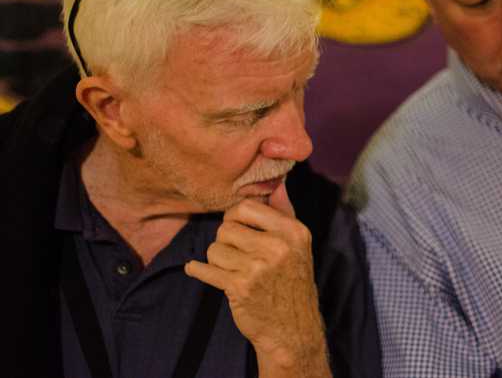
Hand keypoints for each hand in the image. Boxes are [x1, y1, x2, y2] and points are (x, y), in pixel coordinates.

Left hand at [185, 184, 330, 376]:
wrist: (292, 329)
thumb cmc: (292, 281)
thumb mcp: (298, 244)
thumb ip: (285, 211)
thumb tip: (277, 181)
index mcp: (293, 231)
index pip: (247, 207)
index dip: (236, 217)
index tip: (238, 229)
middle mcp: (277, 247)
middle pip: (227, 228)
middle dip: (226, 240)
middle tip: (237, 254)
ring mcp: (258, 268)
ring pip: (215, 249)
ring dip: (218, 259)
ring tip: (233, 269)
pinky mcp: (239, 288)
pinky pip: (205, 269)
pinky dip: (198, 270)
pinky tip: (196, 269)